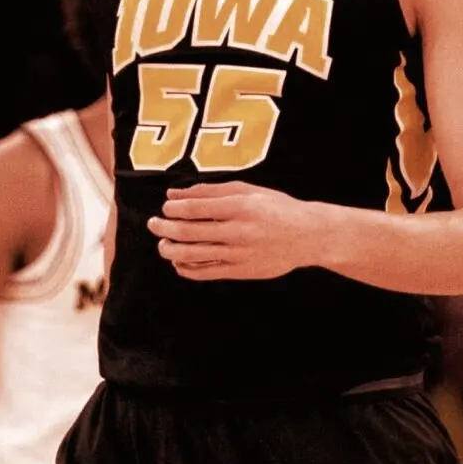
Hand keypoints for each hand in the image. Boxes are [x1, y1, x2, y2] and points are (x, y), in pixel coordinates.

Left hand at [149, 182, 323, 280]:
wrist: (308, 236)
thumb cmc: (277, 208)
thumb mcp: (249, 191)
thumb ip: (211, 191)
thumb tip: (175, 194)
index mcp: (240, 206)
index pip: (195, 208)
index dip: (173, 209)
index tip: (166, 207)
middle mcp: (238, 231)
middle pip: (189, 231)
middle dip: (164, 227)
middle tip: (153, 224)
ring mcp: (239, 253)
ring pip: (193, 255)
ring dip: (170, 250)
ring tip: (163, 245)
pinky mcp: (241, 271)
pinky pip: (207, 273)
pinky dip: (187, 269)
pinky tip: (179, 262)